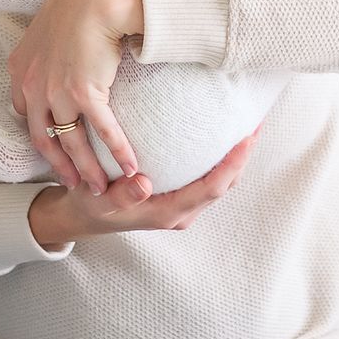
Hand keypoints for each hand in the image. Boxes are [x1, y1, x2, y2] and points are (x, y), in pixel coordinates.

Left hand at [8, 0, 141, 192]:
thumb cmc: (81, 0)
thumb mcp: (53, 26)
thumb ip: (55, 48)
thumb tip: (70, 53)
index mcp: (21, 69)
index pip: (24, 114)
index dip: (40, 136)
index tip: (54, 151)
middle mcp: (32, 85)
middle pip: (43, 139)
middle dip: (59, 166)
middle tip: (75, 184)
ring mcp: (55, 92)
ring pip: (70, 144)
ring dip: (88, 170)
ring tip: (103, 188)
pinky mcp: (83, 94)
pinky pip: (102, 132)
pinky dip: (117, 153)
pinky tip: (130, 168)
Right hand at [30, 124, 264, 245]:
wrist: (83, 216)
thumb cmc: (90, 204)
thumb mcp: (99, 200)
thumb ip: (121, 195)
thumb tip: (143, 184)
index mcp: (167, 213)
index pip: (211, 188)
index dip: (233, 165)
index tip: (246, 139)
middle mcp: (180, 212)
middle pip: (224, 185)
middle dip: (243, 157)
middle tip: (255, 123)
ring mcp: (181, 206)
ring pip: (219, 183)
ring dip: (235, 158)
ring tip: (245, 125)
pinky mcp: (177, 197)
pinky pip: (206, 178)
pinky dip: (219, 159)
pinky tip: (219, 134)